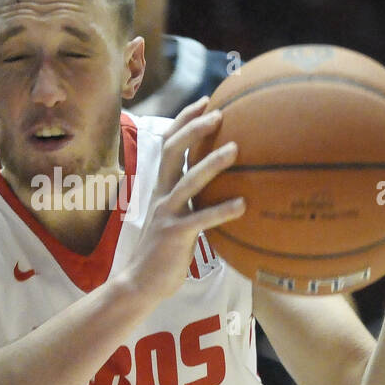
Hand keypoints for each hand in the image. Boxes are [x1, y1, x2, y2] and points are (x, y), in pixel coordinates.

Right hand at [116, 97, 244, 301]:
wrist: (141, 284)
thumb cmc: (165, 252)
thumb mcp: (177, 218)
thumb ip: (193, 201)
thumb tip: (225, 187)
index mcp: (161, 187)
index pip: (168, 144)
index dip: (184, 120)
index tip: (206, 101)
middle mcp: (161, 195)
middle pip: (172, 151)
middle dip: (193, 128)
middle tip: (219, 113)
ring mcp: (166, 214)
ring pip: (188, 181)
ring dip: (212, 163)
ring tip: (236, 149)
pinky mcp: (174, 236)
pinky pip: (200, 219)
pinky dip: (221, 210)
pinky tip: (243, 204)